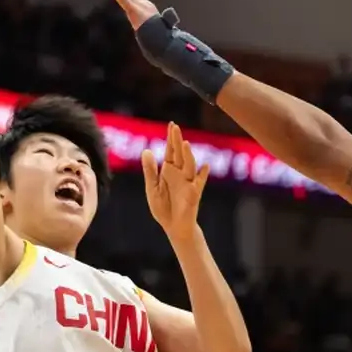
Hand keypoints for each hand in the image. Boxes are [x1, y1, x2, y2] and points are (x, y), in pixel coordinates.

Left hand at [143, 122, 209, 241]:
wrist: (173, 226)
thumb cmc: (163, 207)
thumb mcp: (152, 188)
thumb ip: (150, 171)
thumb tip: (146, 150)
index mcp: (169, 171)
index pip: (171, 151)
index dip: (171, 138)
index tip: (172, 124)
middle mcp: (180, 174)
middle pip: (180, 154)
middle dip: (177, 141)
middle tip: (175, 127)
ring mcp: (188, 183)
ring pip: (189, 166)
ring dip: (188, 155)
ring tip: (185, 144)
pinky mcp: (193, 194)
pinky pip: (199, 183)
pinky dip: (202, 175)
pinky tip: (205, 167)